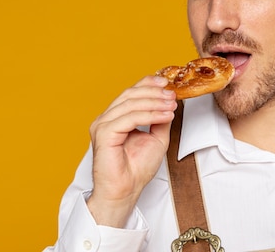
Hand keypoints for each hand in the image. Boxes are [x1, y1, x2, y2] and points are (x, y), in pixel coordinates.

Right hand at [86, 75, 176, 227]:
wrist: (125, 191)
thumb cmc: (135, 170)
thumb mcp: (156, 139)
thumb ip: (159, 120)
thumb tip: (169, 104)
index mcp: (114, 118)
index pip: (130, 93)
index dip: (148, 84)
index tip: (167, 83)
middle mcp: (106, 118)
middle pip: (130, 94)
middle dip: (153, 92)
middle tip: (172, 95)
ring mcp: (102, 124)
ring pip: (130, 104)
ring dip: (154, 102)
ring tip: (171, 105)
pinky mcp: (104, 133)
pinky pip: (129, 118)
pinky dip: (150, 115)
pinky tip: (164, 115)